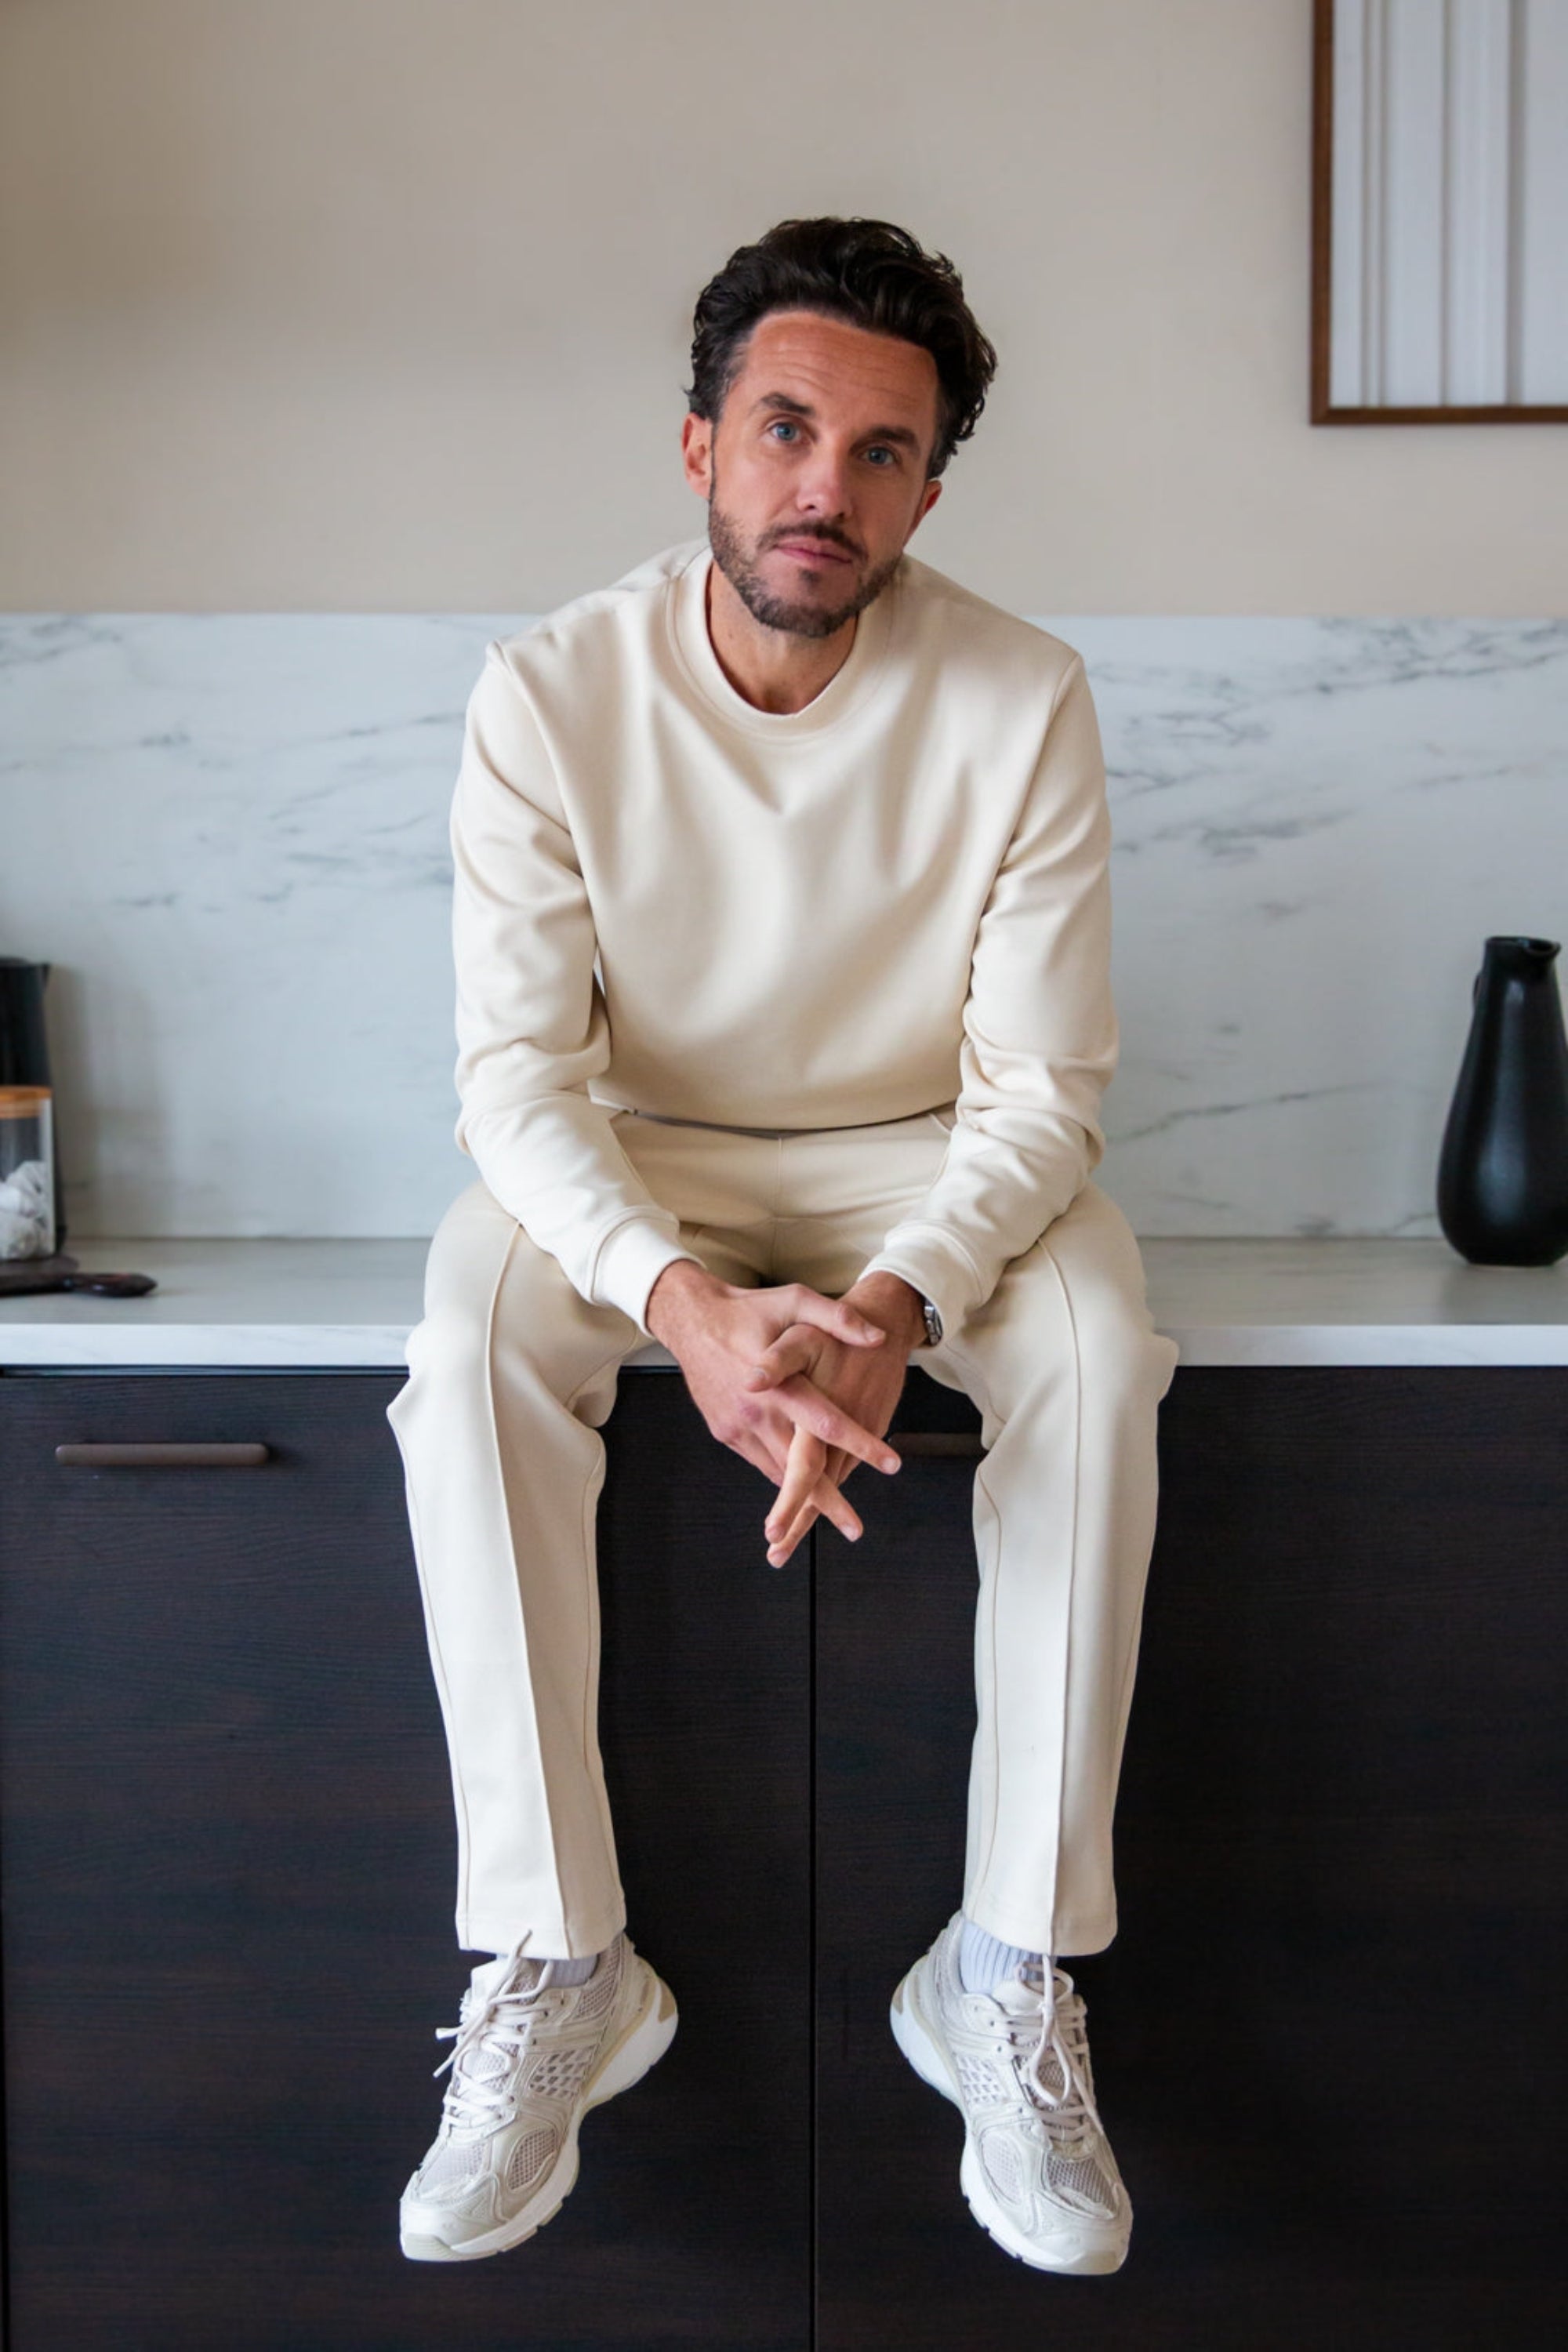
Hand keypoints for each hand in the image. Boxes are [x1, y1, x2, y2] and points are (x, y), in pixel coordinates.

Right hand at [646, 1260, 902, 1557]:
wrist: (692, 1319)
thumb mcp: (795, 1300)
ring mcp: (738, 1426)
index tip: (890, 1463)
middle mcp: (758, 1411)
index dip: (860, 1444)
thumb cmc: (749, 1309)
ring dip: (802, 1500)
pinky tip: (799, 1490)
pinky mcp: (726, 1433)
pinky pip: (759, 1463)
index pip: (826, 1422)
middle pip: (798, 1467)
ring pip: (776, 1473)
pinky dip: (780, 1478)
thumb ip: (838, 1318)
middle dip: (829, 1501)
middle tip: (855, 1528)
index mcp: (780, 1383)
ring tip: (834, 1519)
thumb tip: (878, 1337)